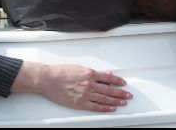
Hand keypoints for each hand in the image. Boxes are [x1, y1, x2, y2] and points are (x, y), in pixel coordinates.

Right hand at [12, 62, 132, 111]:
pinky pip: (96, 107)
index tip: (123, 83)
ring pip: (105, 99)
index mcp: (89, 74)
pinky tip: (111, 108)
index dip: (118, 81)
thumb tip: (105, 74)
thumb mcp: (79, 68)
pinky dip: (105, 108)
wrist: (48, 79)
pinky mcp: (80, 103)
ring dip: (116, 101)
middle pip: (110, 90)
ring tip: (123, 102)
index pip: (109, 78)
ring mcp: (85, 95)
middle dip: (121, 93)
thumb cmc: (60, 72)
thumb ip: (93, 72)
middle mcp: (89, 84)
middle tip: (128, 95)